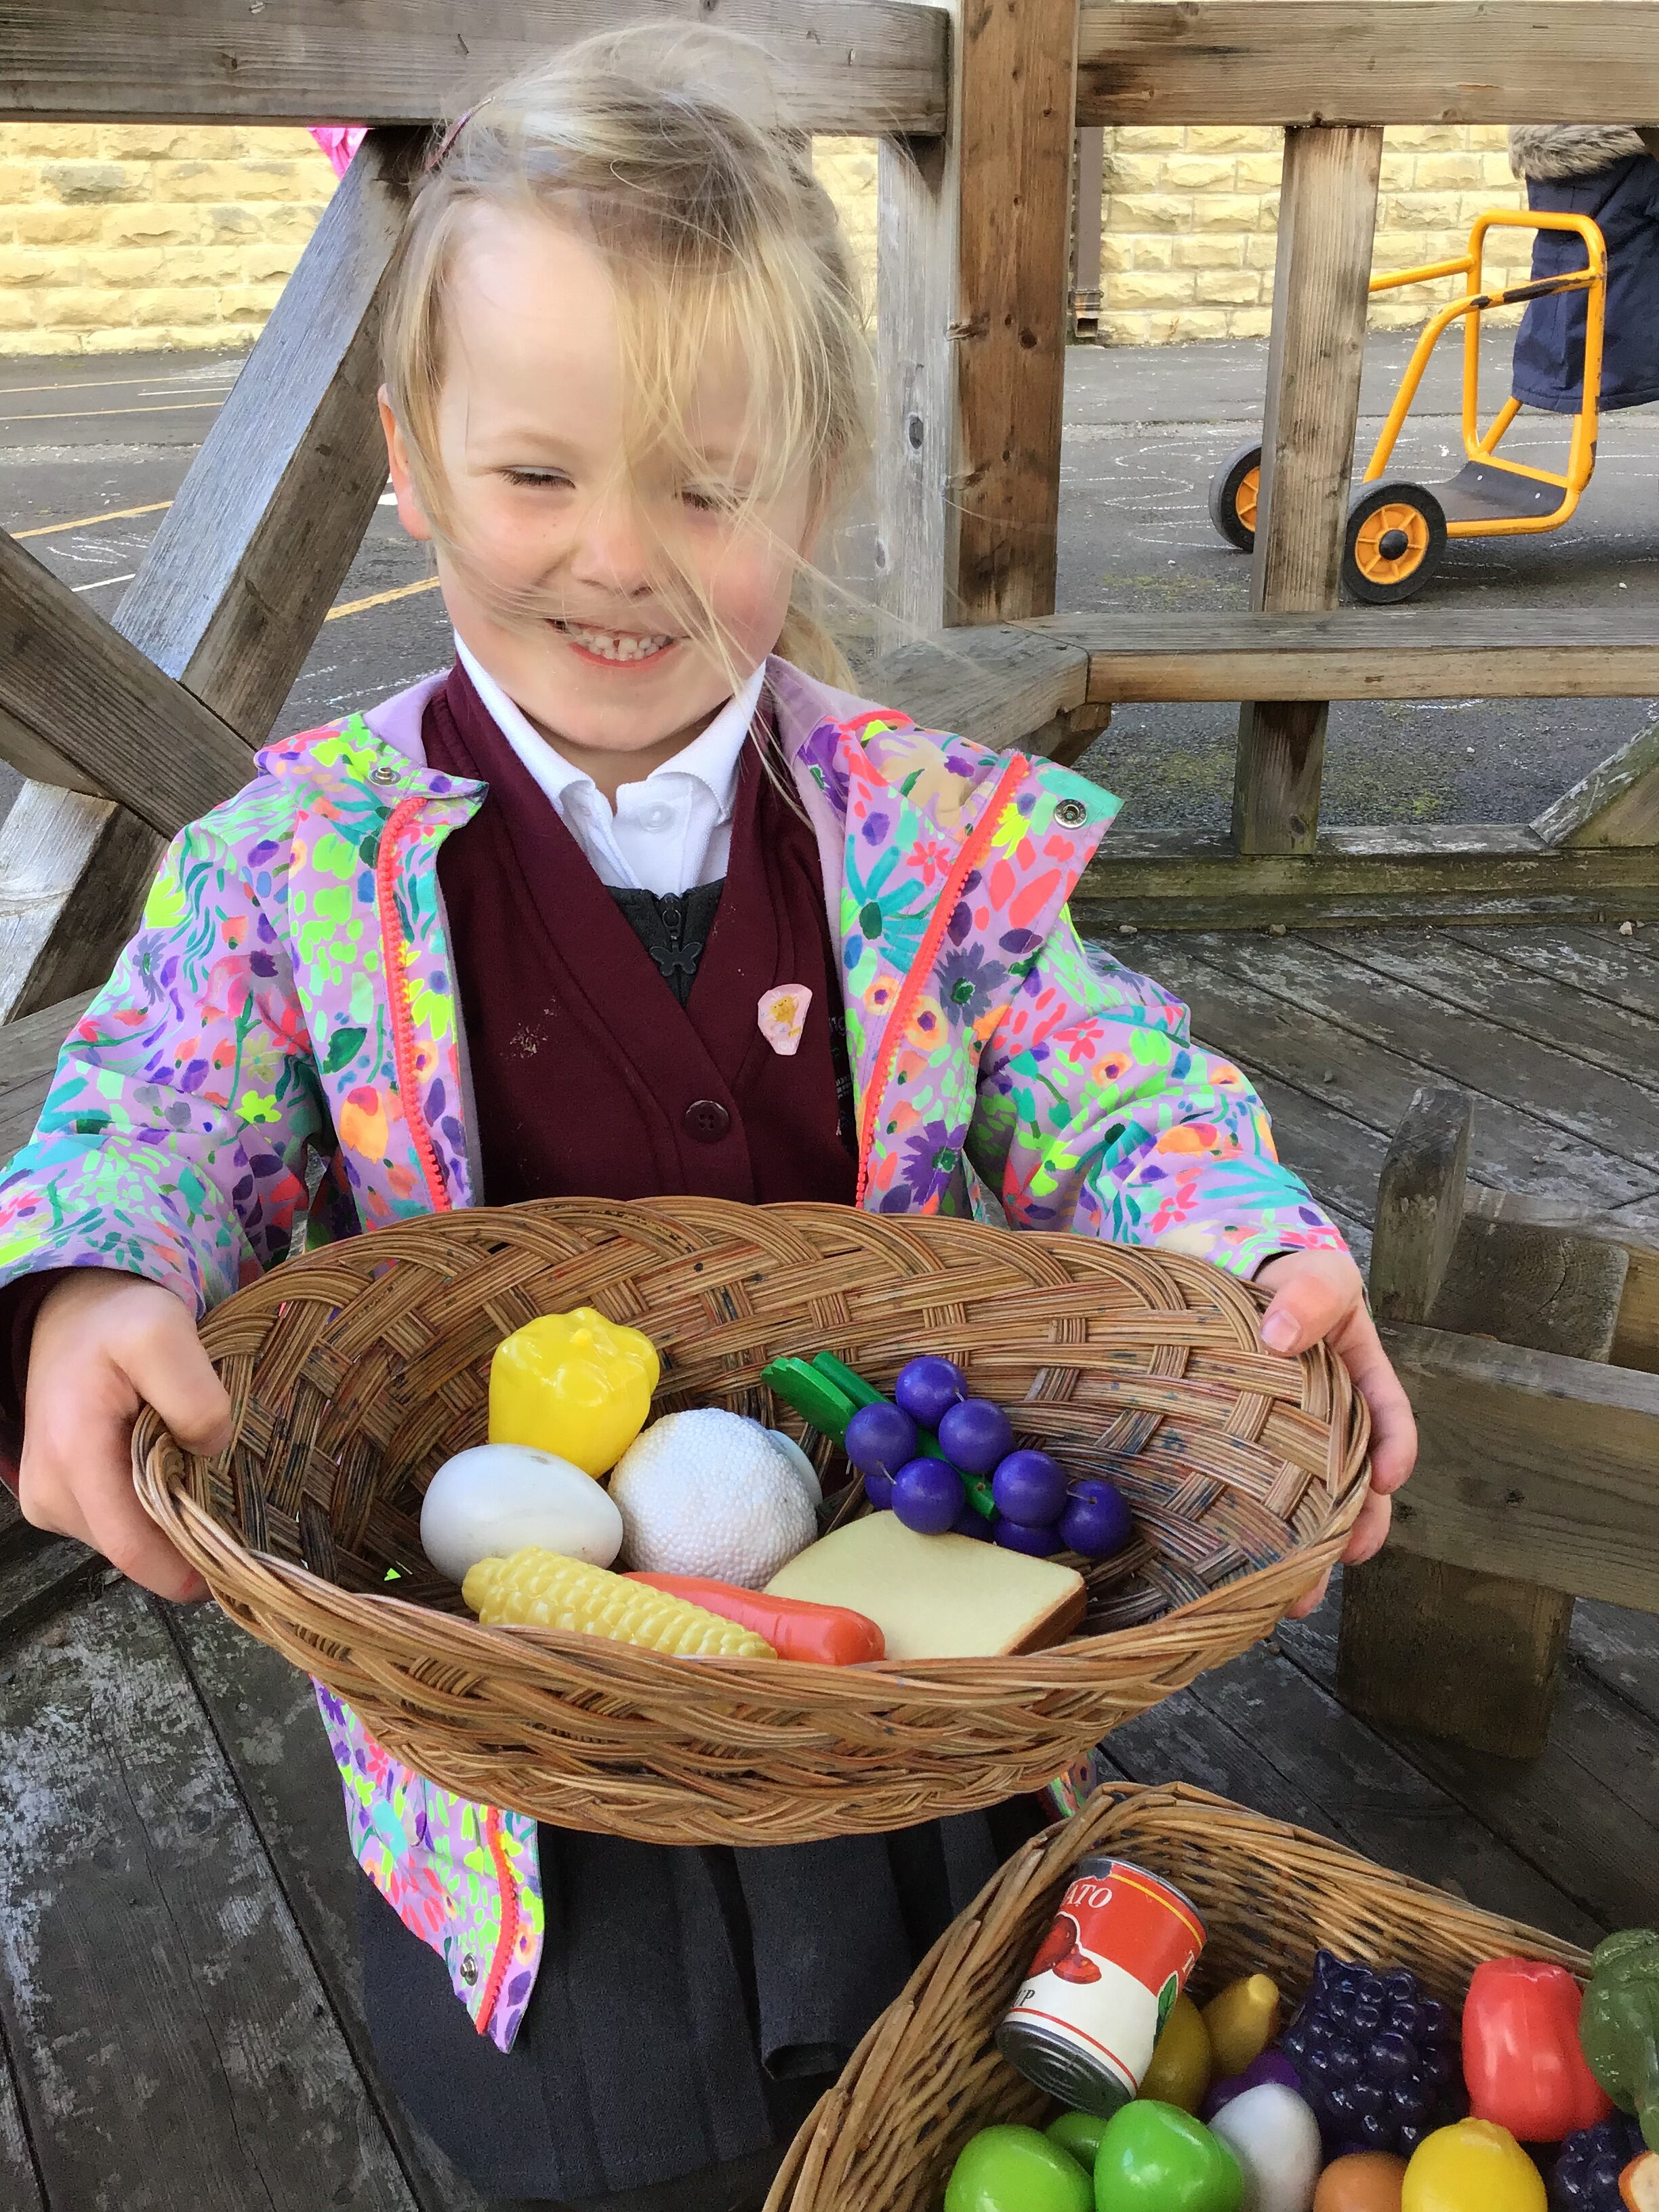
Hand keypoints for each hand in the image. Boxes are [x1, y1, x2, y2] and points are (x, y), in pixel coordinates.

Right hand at [20, 1270, 231, 1602]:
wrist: (73, 1318)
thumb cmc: (117, 1323)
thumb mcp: (163, 1333)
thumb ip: (194, 1394)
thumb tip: (210, 1450)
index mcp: (73, 1457)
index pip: (132, 1549)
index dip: (186, 1570)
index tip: (237, 1563)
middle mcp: (49, 1492)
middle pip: (134, 1550)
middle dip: (184, 1538)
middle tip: (227, 1498)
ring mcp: (48, 1500)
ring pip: (126, 1540)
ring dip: (166, 1520)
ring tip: (191, 1469)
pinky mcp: (56, 1499)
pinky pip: (116, 1523)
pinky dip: (148, 1508)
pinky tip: (165, 1470)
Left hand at [1254, 1247, 1416, 1618]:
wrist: (1211, 1265)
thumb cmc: (1277, 1267)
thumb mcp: (1310, 1269)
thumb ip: (1312, 1291)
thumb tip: (1282, 1333)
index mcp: (1353, 1371)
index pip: (1386, 1414)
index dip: (1392, 1450)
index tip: (1384, 1481)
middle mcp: (1322, 1411)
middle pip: (1348, 1477)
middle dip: (1353, 1525)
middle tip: (1342, 1559)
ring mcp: (1277, 1433)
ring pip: (1299, 1499)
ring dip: (1305, 1548)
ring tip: (1294, 1594)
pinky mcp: (1231, 1448)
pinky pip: (1245, 1494)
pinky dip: (1248, 1530)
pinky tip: (1238, 1566)